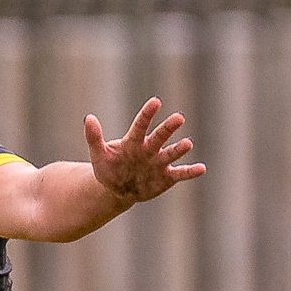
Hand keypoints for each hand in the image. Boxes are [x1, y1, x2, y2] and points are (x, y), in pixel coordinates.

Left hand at [84, 98, 204, 206]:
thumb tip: (88, 118)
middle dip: (169, 127)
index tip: (155, 102)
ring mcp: (160, 161)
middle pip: (161, 135)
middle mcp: (150, 148)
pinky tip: (201, 168)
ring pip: (171, 153)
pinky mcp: (167, 176)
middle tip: (178, 118)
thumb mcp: (98, 156)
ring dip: (180, 149)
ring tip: (188, 144)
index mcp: (134, 141)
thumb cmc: (109, 168)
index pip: (141, 124)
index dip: (147, 114)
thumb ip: (94, 138)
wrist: (119, 189)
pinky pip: (180, 173)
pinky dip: (190, 171)